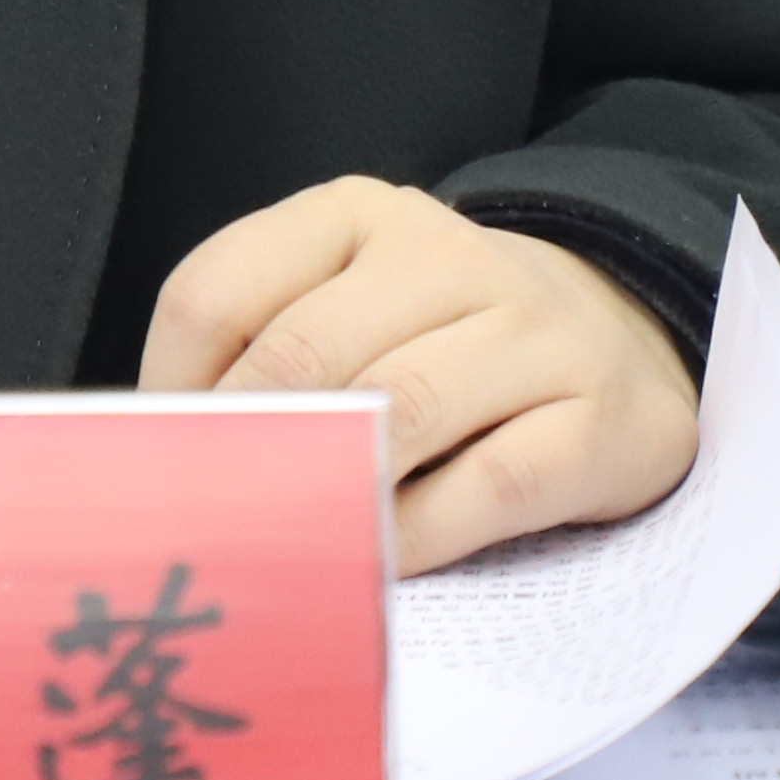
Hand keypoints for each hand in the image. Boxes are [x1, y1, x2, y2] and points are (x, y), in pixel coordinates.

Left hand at [137, 178, 702, 576]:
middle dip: (243, 452)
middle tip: (209, 526)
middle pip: (304, 354)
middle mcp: (446, 256)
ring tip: (290, 548)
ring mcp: (534, 333)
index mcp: (358, 217)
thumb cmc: (448, 343)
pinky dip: (420, 535)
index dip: (171, 389)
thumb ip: (264, 352)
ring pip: (402, 411)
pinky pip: (488, 485)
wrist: (622, 341)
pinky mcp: (598, 420)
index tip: (157, 460)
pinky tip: (383, 562)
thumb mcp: (353, 307)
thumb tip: (169, 452)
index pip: (219, 289)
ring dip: (331, 493)